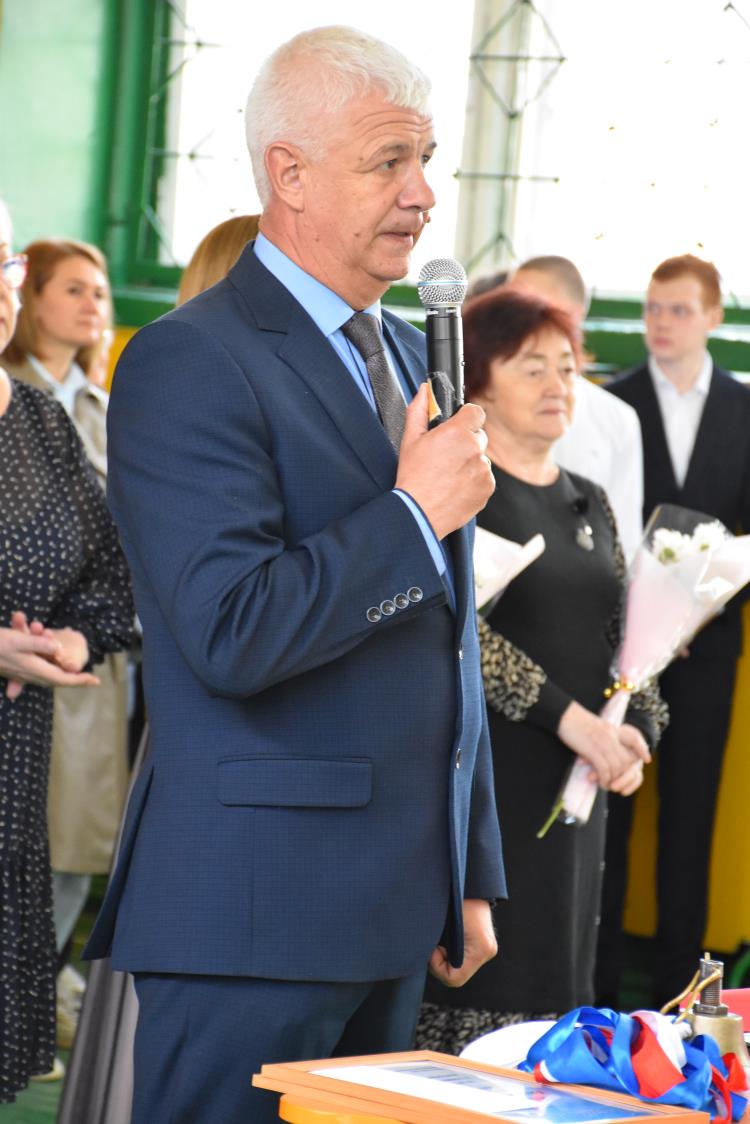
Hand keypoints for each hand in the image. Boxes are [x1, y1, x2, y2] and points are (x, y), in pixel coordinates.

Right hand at [1, 612, 98, 699]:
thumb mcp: (19, 640)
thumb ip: (39, 644)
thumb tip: (57, 648)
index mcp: (34, 668)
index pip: (62, 678)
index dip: (80, 680)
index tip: (95, 681)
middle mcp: (30, 674)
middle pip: (57, 680)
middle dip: (74, 680)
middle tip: (89, 680)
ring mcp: (22, 673)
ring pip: (48, 676)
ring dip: (61, 673)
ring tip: (75, 673)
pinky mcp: (16, 669)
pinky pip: (38, 671)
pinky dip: (48, 667)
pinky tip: (51, 663)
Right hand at [395, 384, 494, 539]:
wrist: (419, 513)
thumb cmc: (412, 477)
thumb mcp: (410, 440)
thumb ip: (419, 410)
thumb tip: (425, 390)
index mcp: (457, 432)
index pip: (476, 412)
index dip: (467, 418)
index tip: (458, 426)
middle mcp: (474, 449)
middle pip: (479, 436)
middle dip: (466, 443)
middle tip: (447, 457)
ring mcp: (484, 469)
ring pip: (481, 459)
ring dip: (470, 463)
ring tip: (449, 476)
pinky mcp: (488, 487)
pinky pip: (485, 478)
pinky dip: (474, 481)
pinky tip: (456, 487)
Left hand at [428, 898, 497, 987]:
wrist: (468, 880)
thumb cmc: (453, 897)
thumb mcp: (441, 922)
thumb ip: (434, 943)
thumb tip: (420, 956)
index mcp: (481, 948)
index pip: (453, 978)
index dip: (437, 966)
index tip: (433, 947)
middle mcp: (488, 951)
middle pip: (456, 974)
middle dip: (440, 961)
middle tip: (434, 943)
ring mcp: (487, 948)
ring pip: (459, 966)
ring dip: (445, 956)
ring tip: (440, 938)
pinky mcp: (483, 943)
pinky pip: (463, 958)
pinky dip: (451, 951)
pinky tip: (446, 938)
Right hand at [557, 701, 650, 788]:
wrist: (565, 715)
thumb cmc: (577, 723)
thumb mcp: (598, 727)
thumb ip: (607, 737)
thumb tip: (609, 752)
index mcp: (613, 730)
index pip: (634, 738)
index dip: (642, 749)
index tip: (646, 759)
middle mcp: (612, 736)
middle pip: (627, 760)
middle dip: (623, 774)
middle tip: (615, 781)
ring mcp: (604, 743)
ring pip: (617, 767)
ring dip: (613, 780)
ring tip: (606, 784)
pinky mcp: (593, 750)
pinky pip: (604, 769)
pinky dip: (604, 779)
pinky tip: (600, 781)